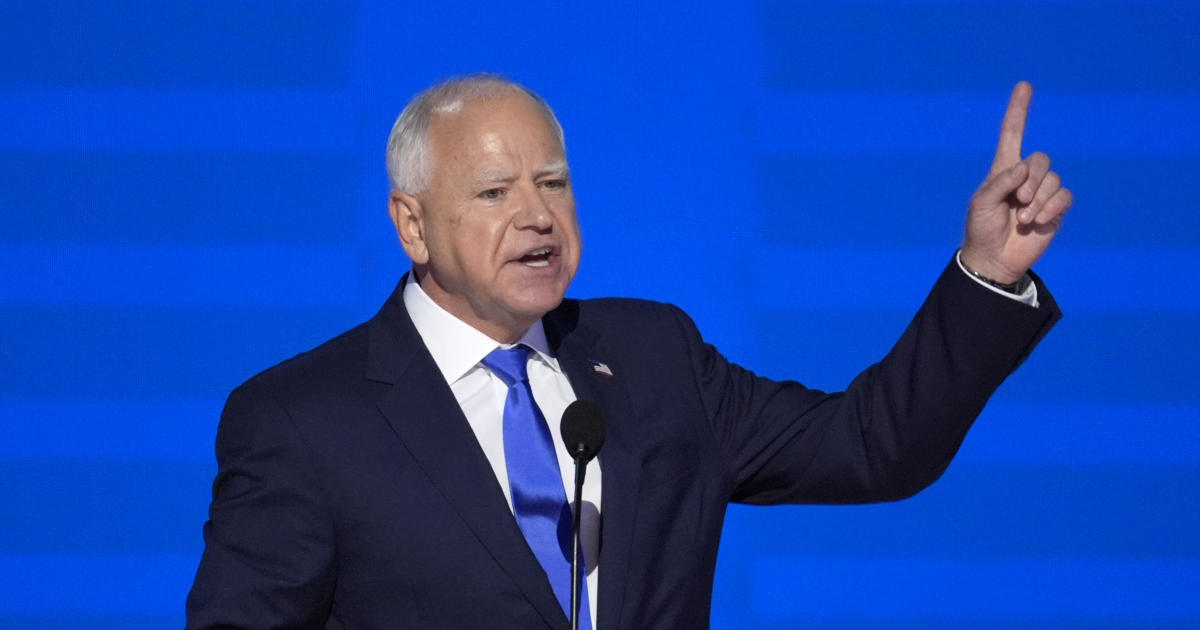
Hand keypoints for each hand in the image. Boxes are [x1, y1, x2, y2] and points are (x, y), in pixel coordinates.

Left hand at [961, 82, 1072, 283]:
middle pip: (1041, 159)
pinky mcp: (1056, 209)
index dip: (1018, 111)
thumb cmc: (981, 228)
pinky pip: (1064, 197)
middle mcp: (1025, 177)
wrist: (994, 258)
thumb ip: (1001, 182)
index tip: (1024, 86)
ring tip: (1024, 218)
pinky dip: (1052, 207)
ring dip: (1039, 200)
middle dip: (1032, 180)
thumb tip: (1024, 168)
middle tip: (1018, 201)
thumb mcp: (982, 203)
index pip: (1012, 134)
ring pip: (1053, 180)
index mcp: (1003, 170)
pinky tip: (1039, 221)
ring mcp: (1042, 193)